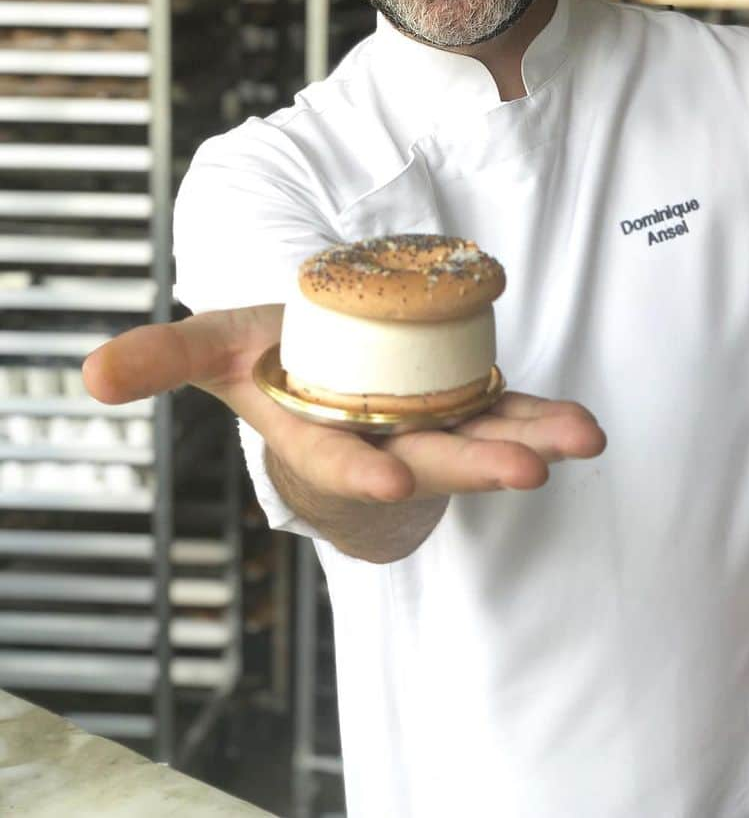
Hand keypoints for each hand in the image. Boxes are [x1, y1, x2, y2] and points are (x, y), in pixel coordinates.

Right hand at [83, 306, 606, 504]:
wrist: (320, 368)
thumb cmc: (266, 356)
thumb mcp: (214, 346)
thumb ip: (161, 354)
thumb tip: (87, 372)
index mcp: (315, 429)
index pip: (330, 455)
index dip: (355, 467)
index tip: (392, 477)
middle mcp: (376, 438)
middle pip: (426, 455)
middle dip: (472, 463)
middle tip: (524, 469)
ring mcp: (427, 424)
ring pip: (481, 438)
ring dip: (531, 440)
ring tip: (582, 440)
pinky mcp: (466, 404)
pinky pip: (510, 409)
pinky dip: (546, 416)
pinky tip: (587, 425)